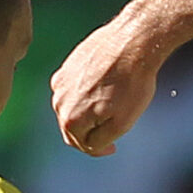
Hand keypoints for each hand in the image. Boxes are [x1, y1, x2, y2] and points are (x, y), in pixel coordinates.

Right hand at [50, 15, 164, 156]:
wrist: (133, 42)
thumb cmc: (131, 83)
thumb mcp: (122, 124)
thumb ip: (100, 140)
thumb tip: (90, 145)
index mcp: (70, 119)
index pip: (82, 145)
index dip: (100, 149)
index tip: (114, 146)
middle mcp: (59, 101)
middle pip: (73, 127)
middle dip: (91, 132)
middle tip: (111, 131)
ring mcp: (61, 81)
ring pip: (72, 106)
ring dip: (87, 112)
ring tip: (109, 108)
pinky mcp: (67, 65)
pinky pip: (74, 88)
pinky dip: (86, 94)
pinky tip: (104, 89)